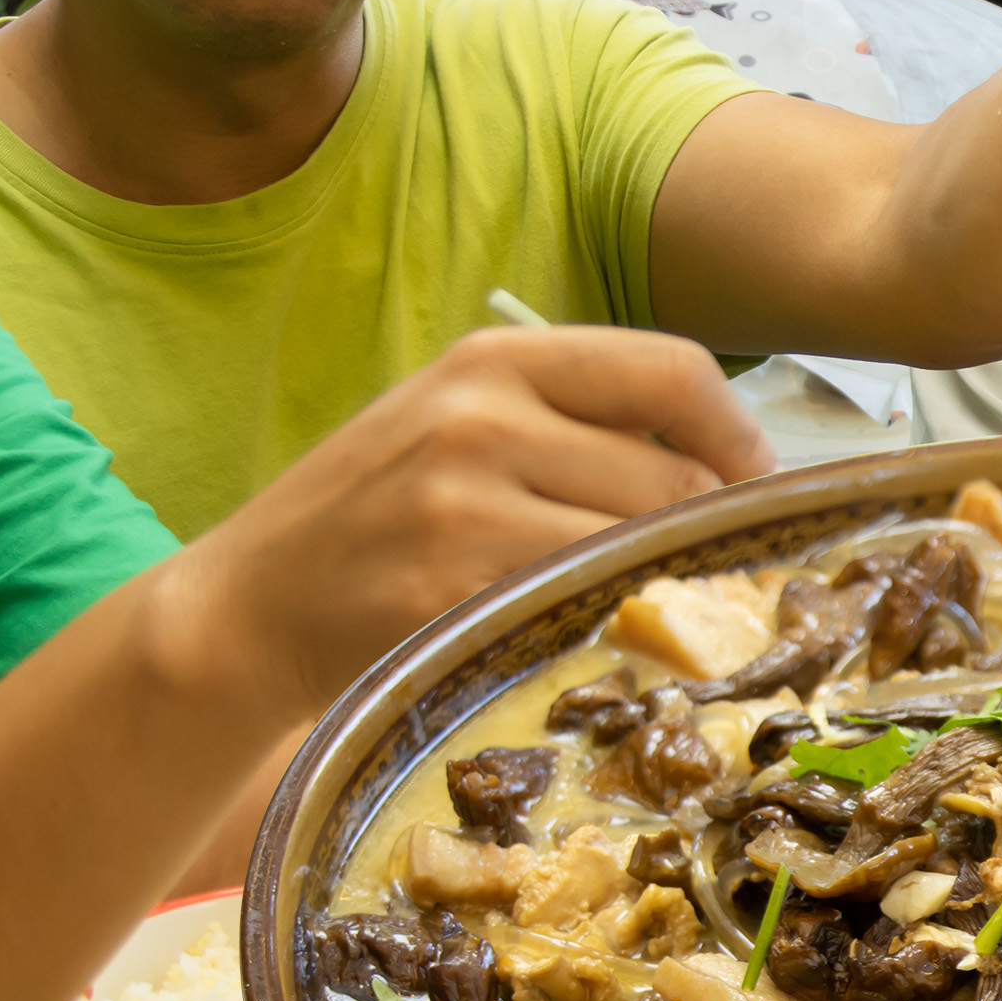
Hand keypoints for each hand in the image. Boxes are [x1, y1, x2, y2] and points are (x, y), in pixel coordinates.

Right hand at [174, 326, 773, 715]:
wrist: (244, 608)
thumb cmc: (373, 521)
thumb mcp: (459, 429)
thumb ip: (572, 429)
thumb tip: (725, 469)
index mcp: (494, 358)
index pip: (673, 370)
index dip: (739, 436)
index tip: (757, 486)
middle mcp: (479, 414)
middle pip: (671, 474)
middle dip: (717, 532)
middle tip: (734, 575)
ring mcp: (459, 504)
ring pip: (636, 548)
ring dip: (671, 588)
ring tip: (672, 612)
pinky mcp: (444, 589)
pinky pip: (575, 608)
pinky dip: (606, 629)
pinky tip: (599, 643)